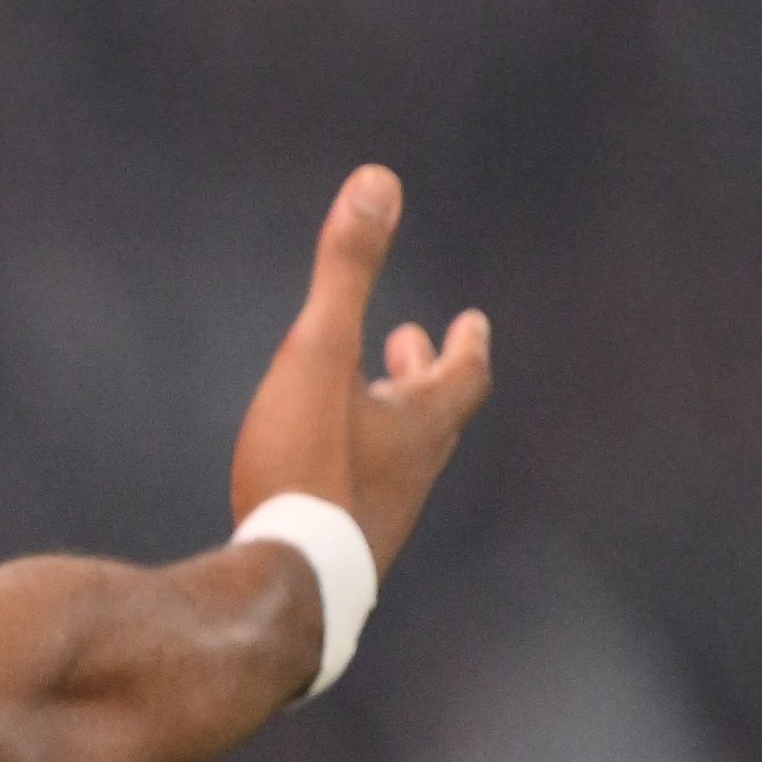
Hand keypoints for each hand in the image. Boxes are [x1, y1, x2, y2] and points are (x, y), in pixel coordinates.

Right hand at [227, 165, 492, 572]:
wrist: (290, 581)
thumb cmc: (309, 462)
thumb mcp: (321, 351)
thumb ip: (348, 271)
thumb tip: (379, 180)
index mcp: (421, 422)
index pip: (465, 375)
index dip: (467, 345)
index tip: (471, 323)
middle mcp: (414, 471)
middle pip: (436, 415)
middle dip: (426, 374)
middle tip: (415, 347)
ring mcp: (382, 515)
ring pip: (399, 456)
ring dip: (388, 417)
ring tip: (364, 400)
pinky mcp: (345, 547)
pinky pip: (361, 491)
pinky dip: (354, 459)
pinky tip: (318, 466)